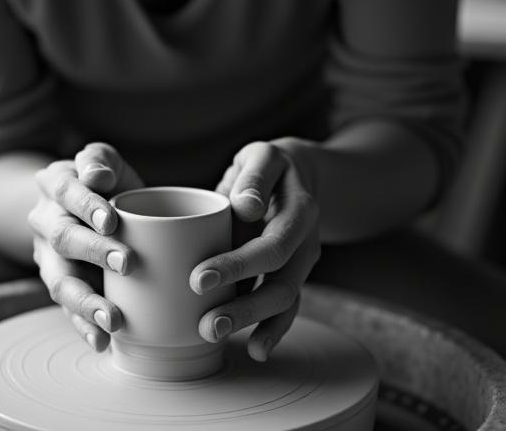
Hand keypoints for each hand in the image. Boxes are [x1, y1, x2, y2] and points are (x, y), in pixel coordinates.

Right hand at [28, 142, 144, 351]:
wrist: (91, 210)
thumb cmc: (105, 183)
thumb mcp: (104, 161)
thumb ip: (99, 160)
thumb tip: (97, 175)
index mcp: (55, 183)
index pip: (67, 190)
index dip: (87, 204)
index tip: (112, 219)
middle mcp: (45, 221)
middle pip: (63, 236)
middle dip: (93, 251)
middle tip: (126, 262)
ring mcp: (49, 258)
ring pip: (59, 281)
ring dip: (85, 301)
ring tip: (112, 318)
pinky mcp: (60, 286)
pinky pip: (67, 310)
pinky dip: (84, 326)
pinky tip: (101, 340)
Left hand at [190, 139, 319, 361]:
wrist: (297, 173)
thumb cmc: (268, 165)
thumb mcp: (262, 156)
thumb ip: (254, 177)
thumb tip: (247, 206)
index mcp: (300, 209)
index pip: (271, 245)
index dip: (237, 265)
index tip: (199, 278)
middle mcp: (306, 240)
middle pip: (281, 282)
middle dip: (243, 306)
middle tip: (204, 322)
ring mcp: (301, 261)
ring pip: (283, 299)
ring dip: (251, 321)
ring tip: (213, 335)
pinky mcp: (291, 274)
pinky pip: (286, 306)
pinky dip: (273, 329)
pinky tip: (255, 349)